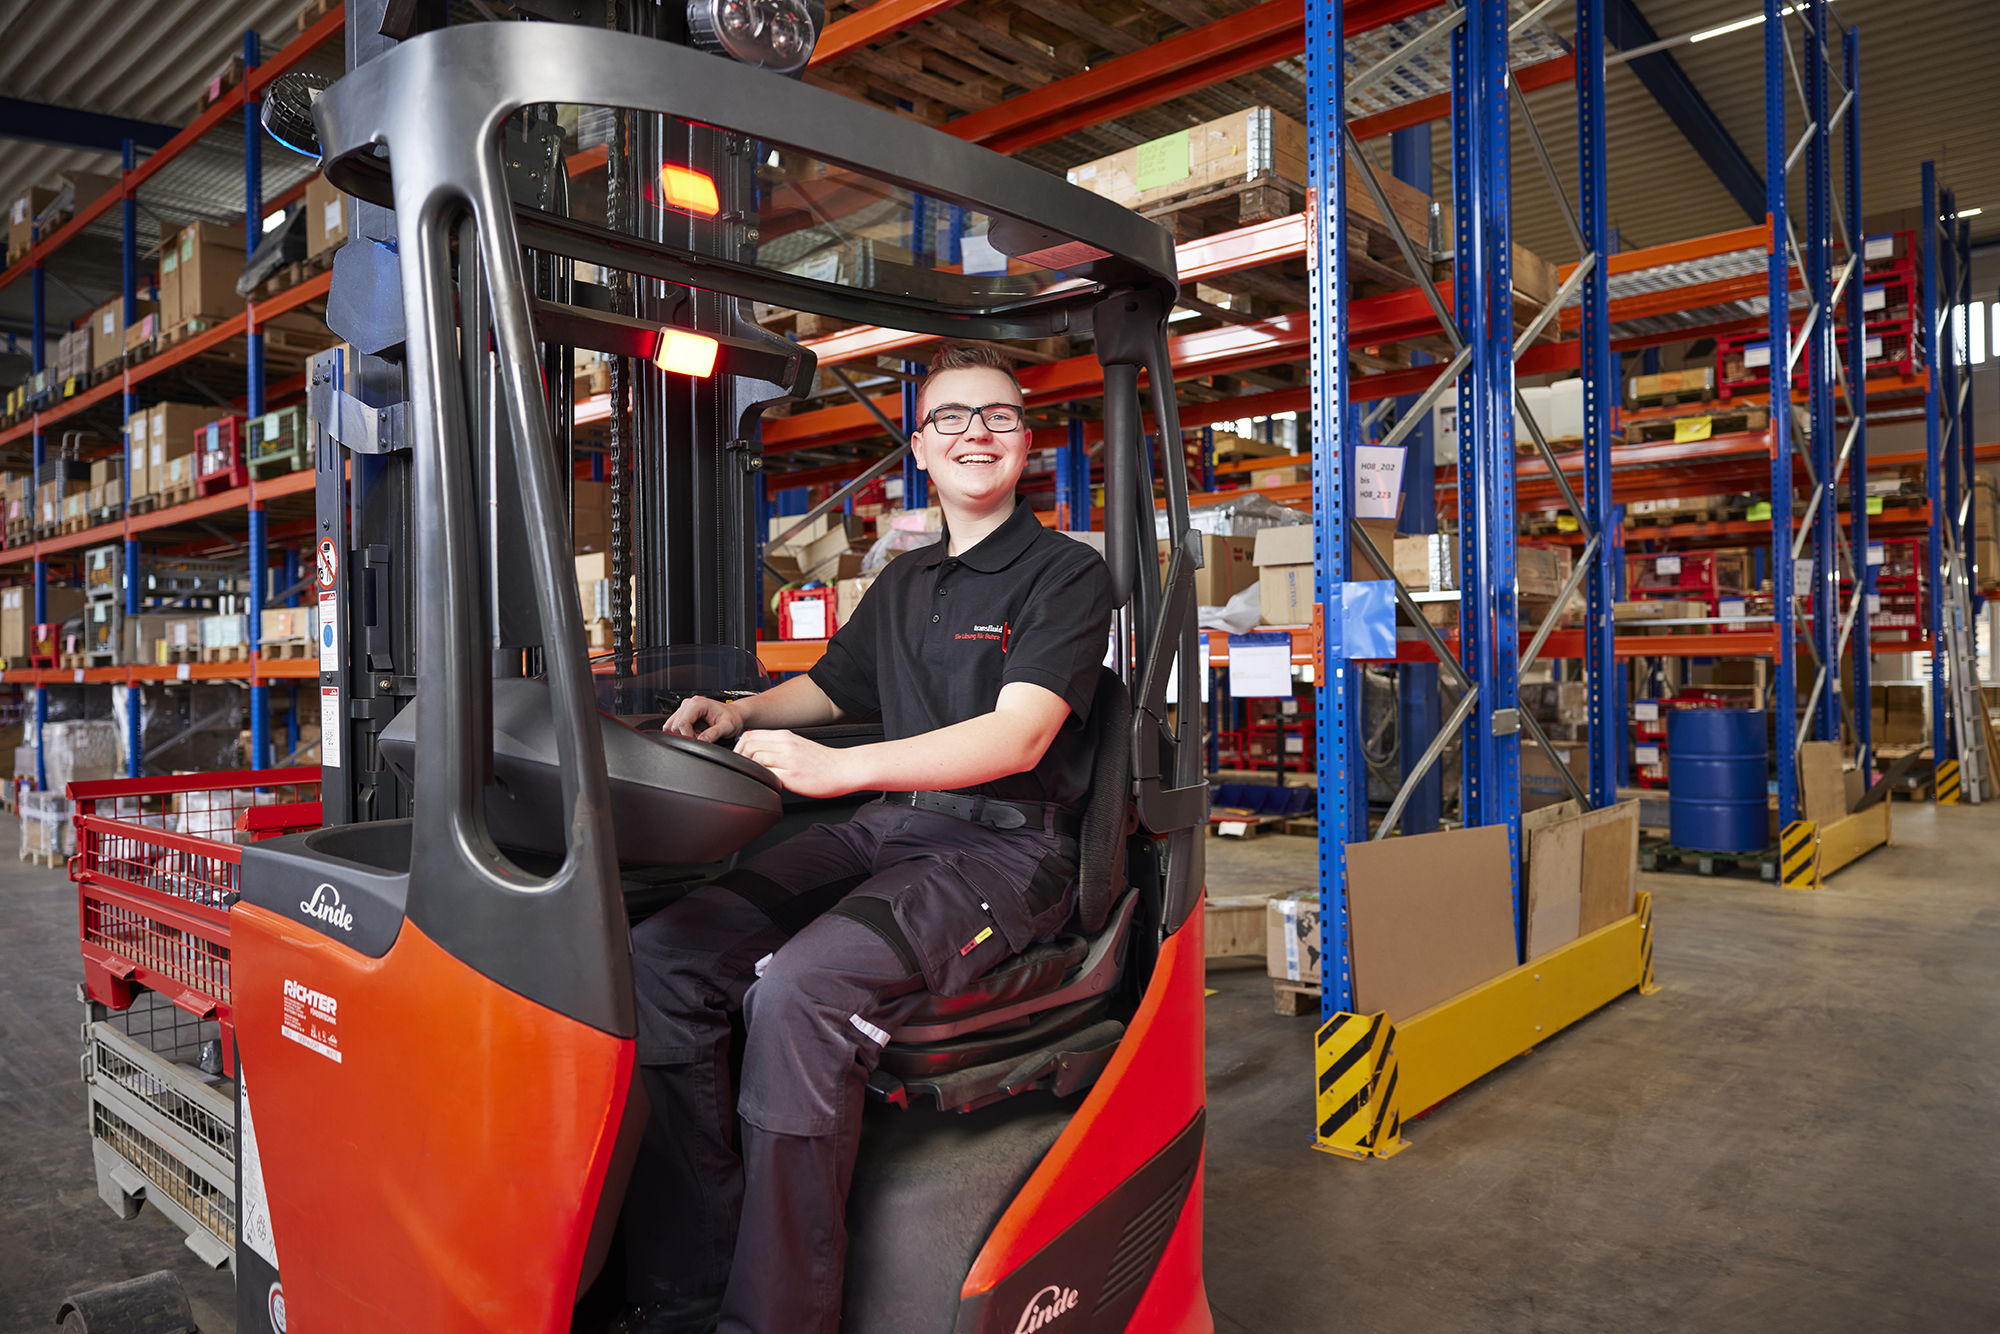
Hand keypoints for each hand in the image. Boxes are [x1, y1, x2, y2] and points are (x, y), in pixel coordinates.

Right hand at [664, 695, 743, 742]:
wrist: (734, 714)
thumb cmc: (732, 717)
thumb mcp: (727, 727)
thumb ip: (714, 733)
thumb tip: (702, 740)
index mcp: (698, 703)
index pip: (682, 722)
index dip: (687, 735)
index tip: (696, 742)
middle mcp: (689, 704)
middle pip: (674, 724)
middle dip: (685, 735)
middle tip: (700, 738)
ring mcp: (685, 708)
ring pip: (671, 725)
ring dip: (682, 734)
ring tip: (697, 735)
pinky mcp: (684, 714)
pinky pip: (675, 726)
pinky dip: (682, 733)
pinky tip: (695, 733)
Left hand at [734, 729, 854, 797]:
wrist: (845, 768)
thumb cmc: (823, 761)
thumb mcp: (798, 746)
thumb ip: (779, 746)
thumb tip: (759, 752)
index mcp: (785, 736)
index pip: (751, 734)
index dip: (739, 747)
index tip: (740, 758)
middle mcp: (785, 745)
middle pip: (748, 745)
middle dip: (739, 757)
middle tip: (742, 769)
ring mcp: (789, 760)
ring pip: (755, 758)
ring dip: (750, 768)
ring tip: (755, 777)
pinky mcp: (793, 776)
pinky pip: (768, 775)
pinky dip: (762, 780)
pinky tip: (767, 785)